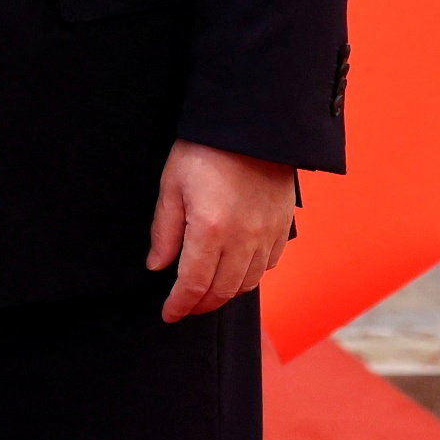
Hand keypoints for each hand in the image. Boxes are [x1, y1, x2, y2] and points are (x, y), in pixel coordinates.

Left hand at [145, 139, 296, 321]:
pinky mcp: (282, 228)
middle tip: (185, 307)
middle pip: (222, 291)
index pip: (193, 284)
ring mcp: (267, 236)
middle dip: (201, 304)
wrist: (252, 125)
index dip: (179, 305)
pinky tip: (236, 271)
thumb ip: (164, 230)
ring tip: (207, 293)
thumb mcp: (172, 185)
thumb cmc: (205, 150)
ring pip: (247, 283)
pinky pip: (268, 266)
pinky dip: (249, 276)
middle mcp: (243, 240)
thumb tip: (157, 265)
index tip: (168, 314)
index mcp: (210, 230)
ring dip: (225, 294)